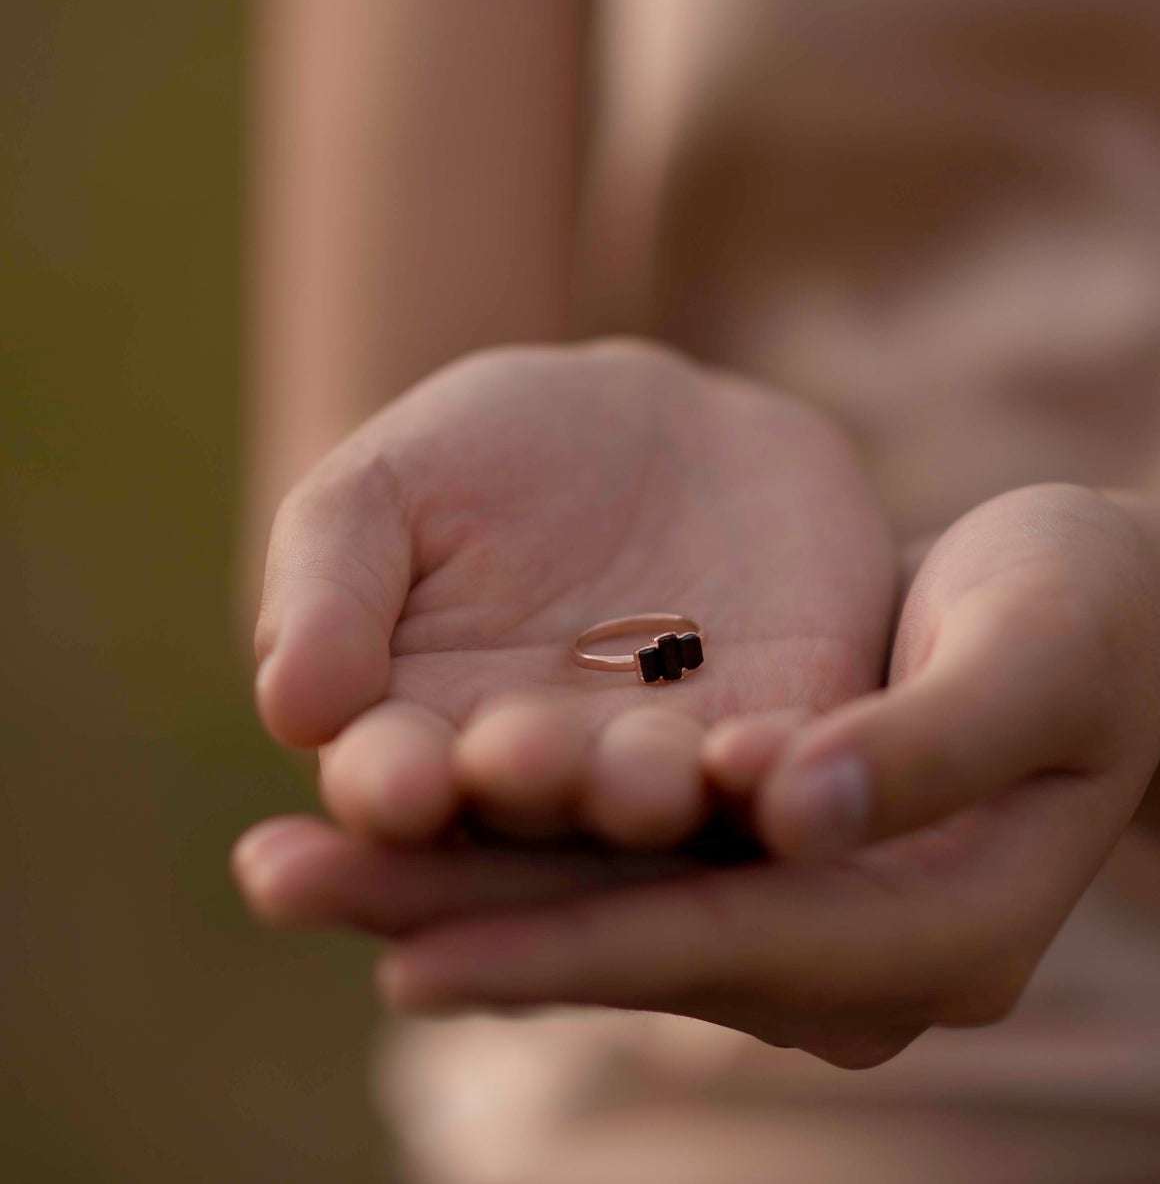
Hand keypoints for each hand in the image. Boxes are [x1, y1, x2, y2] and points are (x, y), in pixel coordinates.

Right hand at [250, 339, 895, 848]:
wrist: (659, 429)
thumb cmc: (490, 458)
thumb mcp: (387, 488)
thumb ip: (331, 585)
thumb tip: (296, 707)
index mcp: (427, 735)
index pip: (395, 784)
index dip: (393, 788)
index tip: (395, 780)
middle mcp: (550, 778)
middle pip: (534, 811)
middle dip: (529, 787)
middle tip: (523, 757)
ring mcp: (672, 762)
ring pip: (661, 804)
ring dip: (651, 793)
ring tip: (647, 772)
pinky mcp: (784, 729)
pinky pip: (784, 771)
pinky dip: (779, 773)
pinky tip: (775, 747)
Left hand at [346, 485, 1159, 1065]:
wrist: (1100, 612)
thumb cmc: (1089, 615)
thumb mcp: (1038, 656)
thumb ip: (926, 744)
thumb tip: (787, 812)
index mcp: (946, 934)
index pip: (727, 945)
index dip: (568, 947)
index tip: (405, 952)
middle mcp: (866, 963)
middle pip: (635, 946)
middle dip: (454, 925)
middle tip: (279, 882)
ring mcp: (815, 925)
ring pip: (606, 914)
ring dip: (452, 893)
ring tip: (293, 861)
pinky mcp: (773, 867)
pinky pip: (622, 868)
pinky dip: (512, 851)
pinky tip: (401, 823)